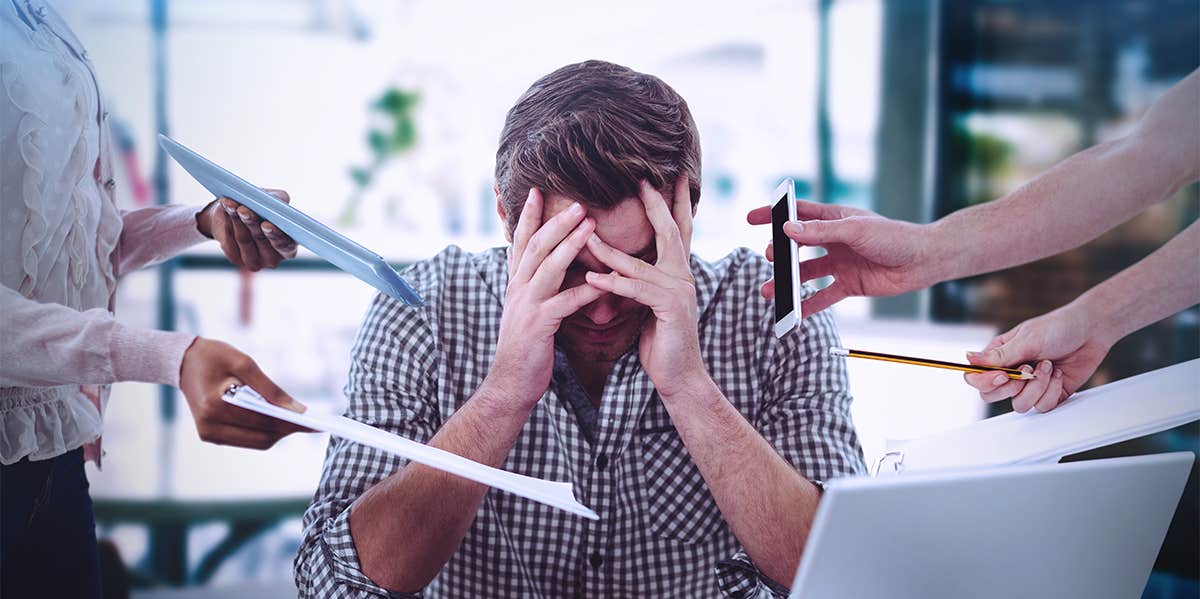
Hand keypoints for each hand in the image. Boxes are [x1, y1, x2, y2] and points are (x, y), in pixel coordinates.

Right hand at [178, 337, 309, 448]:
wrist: (182, 362)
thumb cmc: (214, 356)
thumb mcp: (244, 363)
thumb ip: (271, 389)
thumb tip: (297, 410)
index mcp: (215, 406)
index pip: (262, 421)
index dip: (290, 423)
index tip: (314, 423)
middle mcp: (209, 426)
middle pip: (261, 438)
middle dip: (287, 430)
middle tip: (311, 423)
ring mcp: (208, 434)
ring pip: (256, 443)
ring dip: (278, 433)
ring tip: (298, 421)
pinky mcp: (210, 436)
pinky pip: (246, 440)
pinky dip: (264, 432)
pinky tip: (278, 420)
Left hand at [196, 190, 297, 270]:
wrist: (236, 212)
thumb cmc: (261, 206)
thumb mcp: (273, 199)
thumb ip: (281, 200)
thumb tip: (279, 201)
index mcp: (288, 246)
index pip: (286, 246)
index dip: (276, 235)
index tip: (266, 224)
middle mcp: (273, 258)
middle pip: (261, 240)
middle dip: (252, 223)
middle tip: (243, 210)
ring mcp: (253, 260)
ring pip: (244, 239)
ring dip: (237, 219)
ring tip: (232, 204)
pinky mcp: (235, 257)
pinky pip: (230, 239)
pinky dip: (228, 221)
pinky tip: (226, 208)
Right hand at [488, 188, 605, 407]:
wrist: (510, 382)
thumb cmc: (525, 346)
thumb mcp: (525, 308)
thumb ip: (533, 285)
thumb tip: (542, 264)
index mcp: (516, 282)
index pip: (521, 241)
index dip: (528, 215)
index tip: (537, 190)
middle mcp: (518, 288)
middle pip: (536, 246)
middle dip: (556, 221)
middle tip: (578, 201)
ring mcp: (527, 305)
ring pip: (549, 267)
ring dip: (570, 244)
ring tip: (590, 225)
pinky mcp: (539, 325)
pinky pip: (565, 303)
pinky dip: (586, 290)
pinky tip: (604, 281)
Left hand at [585, 177, 705, 398]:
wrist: (679, 376)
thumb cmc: (660, 340)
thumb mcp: (648, 304)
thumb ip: (640, 281)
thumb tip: (619, 264)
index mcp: (678, 272)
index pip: (677, 230)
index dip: (674, 202)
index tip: (669, 176)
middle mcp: (683, 276)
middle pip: (670, 231)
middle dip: (656, 204)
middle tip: (642, 180)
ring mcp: (679, 291)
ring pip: (640, 263)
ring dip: (609, 250)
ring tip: (585, 235)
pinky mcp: (669, 309)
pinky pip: (636, 290)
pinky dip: (612, 284)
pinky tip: (591, 279)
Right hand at [746, 201, 934, 314]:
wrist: (922, 262)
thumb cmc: (894, 237)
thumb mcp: (855, 230)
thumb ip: (820, 231)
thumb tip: (787, 229)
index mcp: (835, 219)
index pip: (798, 214)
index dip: (774, 215)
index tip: (751, 218)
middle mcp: (834, 241)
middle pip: (798, 246)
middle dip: (779, 253)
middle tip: (768, 258)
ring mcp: (840, 263)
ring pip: (806, 274)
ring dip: (787, 282)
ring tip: (769, 291)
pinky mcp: (849, 284)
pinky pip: (823, 296)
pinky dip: (808, 305)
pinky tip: (794, 312)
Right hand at [962, 303, 1111, 412]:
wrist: (1092, 331)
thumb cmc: (1058, 328)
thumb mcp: (1026, 340)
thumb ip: (998, 356)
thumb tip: (967, 358)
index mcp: (999, 356)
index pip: (975, 378)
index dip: (985, 382)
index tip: (1003, 375)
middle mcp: (1011, 373)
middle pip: (992, 396)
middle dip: (1012, 387)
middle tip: (1028, 370)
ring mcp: (1029, 386)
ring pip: (1019, 405)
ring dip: (1037, 387)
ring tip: (1048, 366)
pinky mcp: (1049, 395)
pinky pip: (1042, 407)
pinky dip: (1052, 391)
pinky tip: (1058, 373)